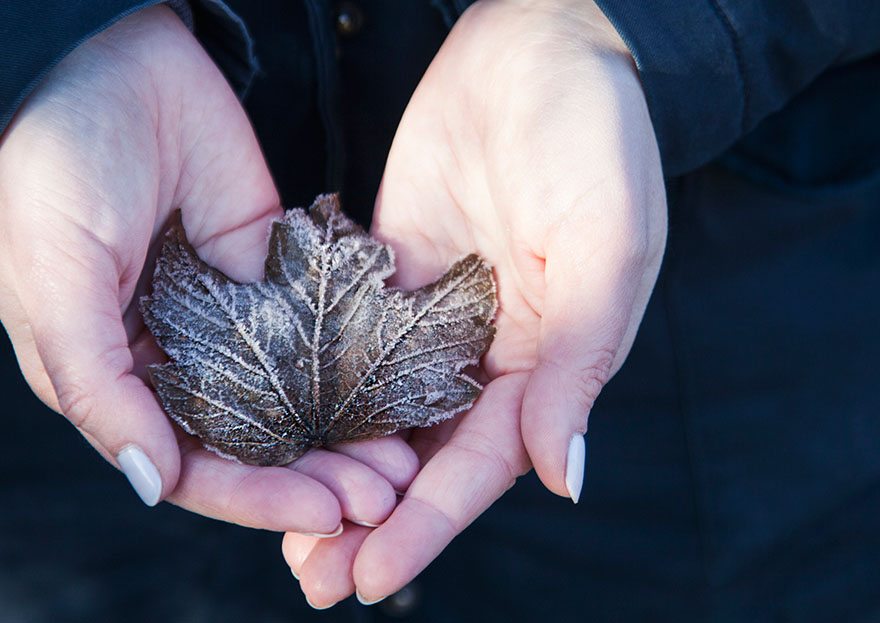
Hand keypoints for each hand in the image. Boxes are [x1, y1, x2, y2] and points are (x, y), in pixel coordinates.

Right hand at [0, 6, 416, 534]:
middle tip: (382, 497)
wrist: (101, 58)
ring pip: (292, 397)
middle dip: (313, 475)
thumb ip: (97, 385)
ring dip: (343, 433)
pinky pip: (315, 328)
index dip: (254, 496)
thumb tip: (152, 484)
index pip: (187, 465)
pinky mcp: (266, 268)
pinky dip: (355, 363)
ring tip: (401, 460)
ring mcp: (225, 316)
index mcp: (112, 378)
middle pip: (251, 442)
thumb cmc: (51, 172)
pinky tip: (397, 388)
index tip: (324, 514)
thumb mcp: (56, 280)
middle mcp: (172, 360)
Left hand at [285, 0, 665, 605]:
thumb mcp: (607, 247)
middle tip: (311, 578)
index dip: (427, 526)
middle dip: (370, 521)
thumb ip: (578, 362)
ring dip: (336, 470)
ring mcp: (432, 314)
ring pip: (379, 411)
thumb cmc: (596, 139)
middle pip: (423, 456)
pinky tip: (272, 423)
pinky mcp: (388, 271)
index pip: (480, 464)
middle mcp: (486, 350)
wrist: (543, 43)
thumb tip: (563, 477)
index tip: (368, 578)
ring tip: (284, 532)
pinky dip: (315, 388)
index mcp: (545, 359)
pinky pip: (347, 342)